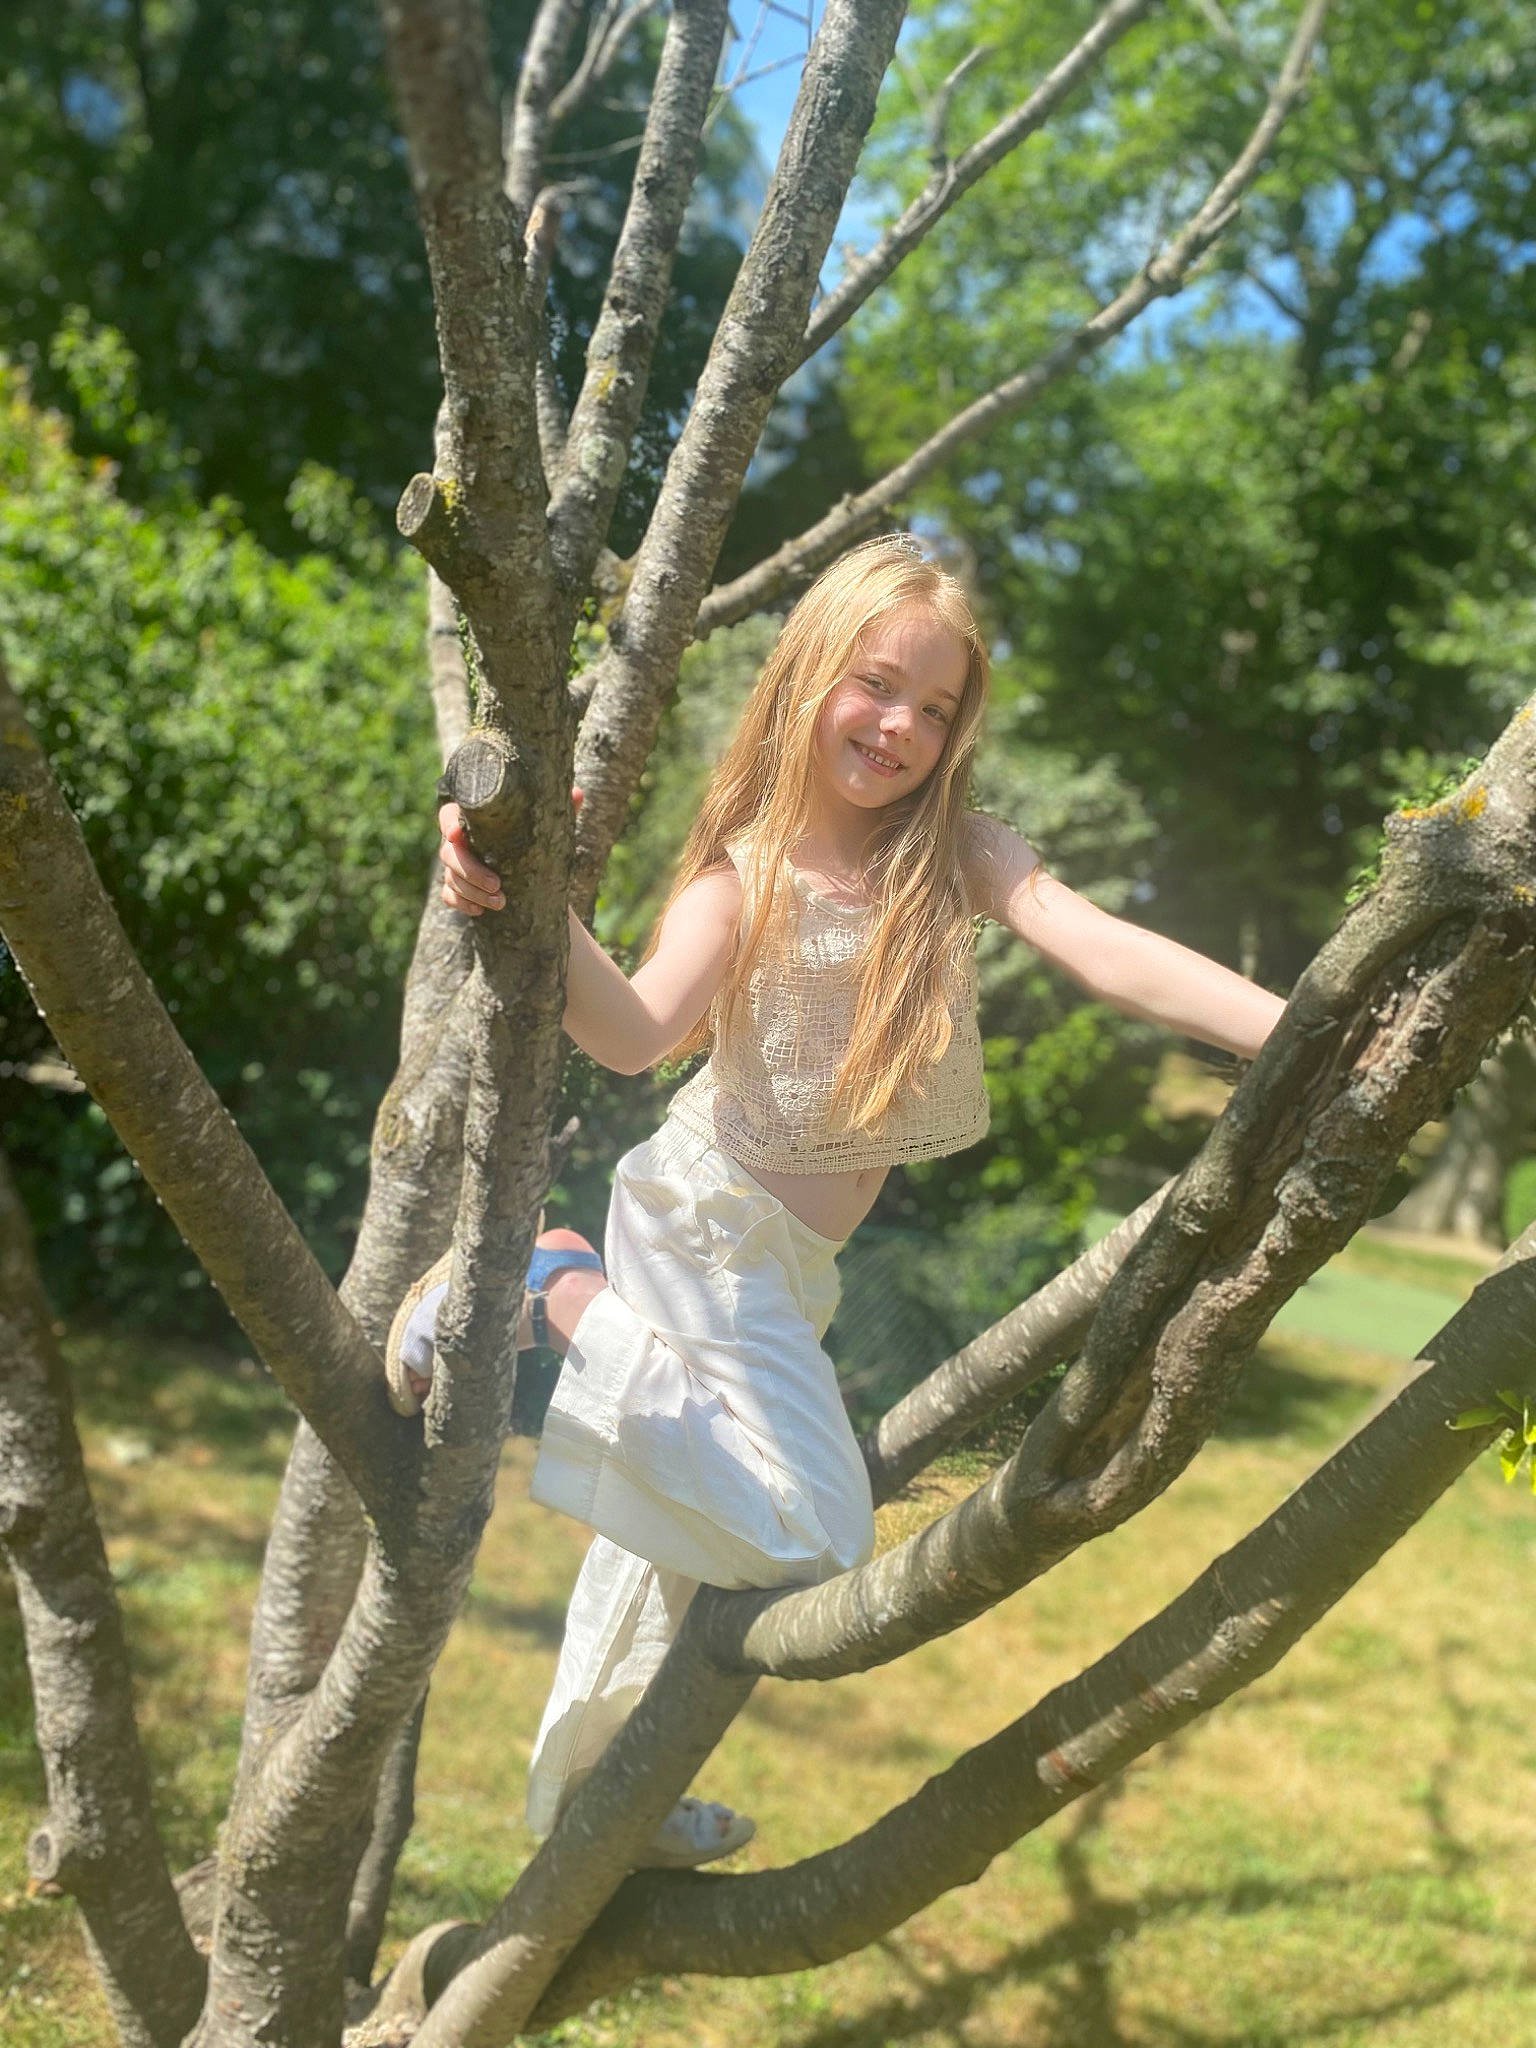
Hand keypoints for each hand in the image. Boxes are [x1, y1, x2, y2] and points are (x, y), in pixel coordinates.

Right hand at [437, 788, 583, 915]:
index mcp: (473, 820)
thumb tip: (578, 794)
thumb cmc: (537, 840)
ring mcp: (454, 866)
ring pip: (450, 878)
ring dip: (472, 892)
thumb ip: (560, 808)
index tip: (456, 834)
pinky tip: (480, 912)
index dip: (449, 824)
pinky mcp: (456, 888)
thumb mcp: (549, 825)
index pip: (449, 816)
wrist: (535, 874)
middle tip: (497, 885)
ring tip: (500, 903)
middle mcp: (458, 841)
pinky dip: (461, 904)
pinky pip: (449, 896)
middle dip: (471, 871)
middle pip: (448, 853)